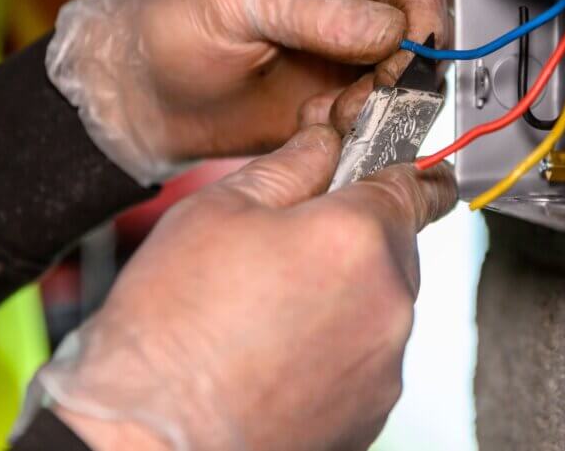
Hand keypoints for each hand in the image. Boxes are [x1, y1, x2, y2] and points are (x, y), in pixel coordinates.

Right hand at [42, 125, 456, 450]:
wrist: (149, 440)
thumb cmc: (170, 330)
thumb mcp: (217, 211)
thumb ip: (289, 166)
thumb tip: (323, 143)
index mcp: (358, 238)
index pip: (415, 183)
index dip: (402, 169)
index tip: (400, 169)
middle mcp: (389, 302)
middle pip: (392, 245)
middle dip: (352, 237)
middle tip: (287, 247)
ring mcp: (384, 364)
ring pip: (378, 302)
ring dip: (343, 293)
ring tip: (269, 310)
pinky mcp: (371, 411)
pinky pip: (366, 356)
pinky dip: (335, 346)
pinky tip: (276, 352)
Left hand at [46, 0, 449, 184]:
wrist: (146, 97)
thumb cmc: (177, 26)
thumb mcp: (236, 1)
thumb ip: (312, 12)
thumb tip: (389, 28)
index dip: (423, 5)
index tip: (418, 44)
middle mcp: (350, 11)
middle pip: (418, 31)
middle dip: (408, 65)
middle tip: (379, 90)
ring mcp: (346, 63)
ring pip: (402, 82)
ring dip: (382, 103)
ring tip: (333, 113)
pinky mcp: (337, 108)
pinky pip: (375, 119)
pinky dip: (359, 129)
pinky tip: (317, 125)